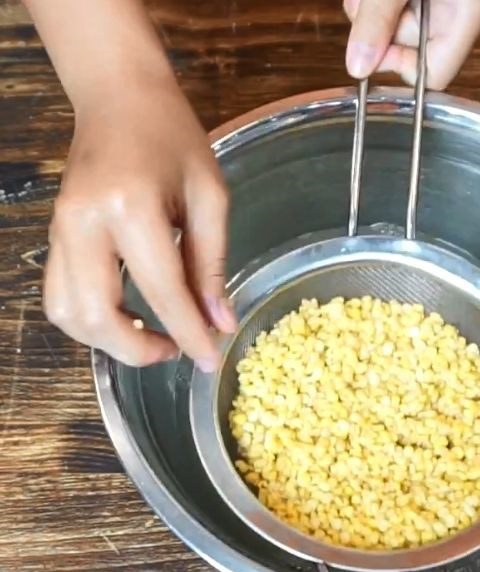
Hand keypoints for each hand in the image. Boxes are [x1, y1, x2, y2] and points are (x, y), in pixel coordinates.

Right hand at [44, 79, 233, 370]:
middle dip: (139, 350)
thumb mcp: (209, 198)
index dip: (188, 334)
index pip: (161, 292)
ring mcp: (59, 231)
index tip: (210, 361)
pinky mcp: (53, 236)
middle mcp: (83, 224)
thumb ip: (213, 266)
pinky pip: (60, 297)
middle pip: (98, 317)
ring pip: (69, 315)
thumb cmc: (172, 138)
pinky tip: (128, 315)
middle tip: (177, 349)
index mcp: (130, 207)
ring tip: (154, 335)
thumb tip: (220, 323)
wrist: (118, 96)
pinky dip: (92, 321)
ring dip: (110, 341)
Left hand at [343, 0, 479, 89]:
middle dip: (377, 28)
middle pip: (408, 48)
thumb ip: (378, 19)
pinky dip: (374, 0)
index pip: (433, 76)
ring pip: (395, 25)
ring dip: (371, 10)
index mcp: (469, 14)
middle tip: (367, 3)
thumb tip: (358, 67)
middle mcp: (460, 12)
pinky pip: (393, 7)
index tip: (373, 46)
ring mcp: (443, 0)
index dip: (399, 66)